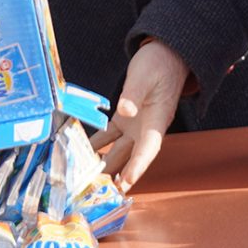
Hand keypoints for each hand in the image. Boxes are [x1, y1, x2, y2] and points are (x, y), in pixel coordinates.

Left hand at [92, 40, 190, 189]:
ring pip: (118, 151)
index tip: (125, 183)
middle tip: (99, 192)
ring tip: (87, 182)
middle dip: (117, 176)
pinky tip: (80, 154)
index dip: (138, 166)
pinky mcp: (125, 119)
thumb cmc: (160, 63)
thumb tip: (125, 111)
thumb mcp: (146, 75)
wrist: (167, 54)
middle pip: (131, 157)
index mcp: (157, 120)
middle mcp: (147, 128)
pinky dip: (96, 146)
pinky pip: (109, 136)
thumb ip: (134, 94)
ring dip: (104, 166)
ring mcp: (136, 125)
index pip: (149, 148)